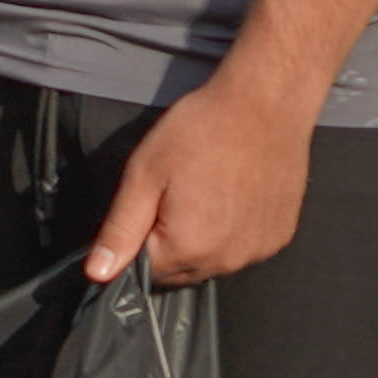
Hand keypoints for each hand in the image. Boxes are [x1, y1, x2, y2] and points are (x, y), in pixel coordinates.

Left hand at [82, 70, 313, 286]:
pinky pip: (244, 249)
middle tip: (178, 192)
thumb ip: (121, 229)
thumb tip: (98, 273)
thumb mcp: (145, 174)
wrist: (265, 104)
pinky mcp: (279, 238)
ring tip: (208, 190)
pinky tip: (234, 195)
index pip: (147, 272)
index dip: (139, 240)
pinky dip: (234, 232)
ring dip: (204, 240)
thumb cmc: (202, 130)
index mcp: (189, 248)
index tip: (151, 204)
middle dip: (170, 242)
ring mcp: (258, 251)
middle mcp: (228, 261)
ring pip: (214, 262)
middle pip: (182, 271)